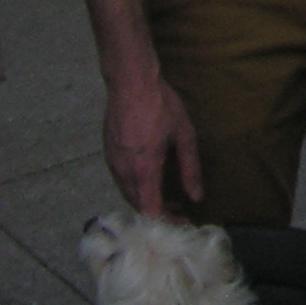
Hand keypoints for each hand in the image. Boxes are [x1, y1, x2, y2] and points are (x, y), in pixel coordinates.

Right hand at [104, 63, 204, 216]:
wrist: (130, 82)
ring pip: (129, 194)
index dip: (166, 222)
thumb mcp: (184, 134)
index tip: (183, 221)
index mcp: (143, 169)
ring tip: (170, 196)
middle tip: (181, 209)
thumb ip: (190, 168)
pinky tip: (153, 179)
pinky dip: (138, 188)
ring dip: (148, 200)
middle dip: (160, 213)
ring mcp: (113, 163)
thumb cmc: (159, 105)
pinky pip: (123, 181)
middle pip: (139, 206)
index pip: (150, 211)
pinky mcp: (109, 155)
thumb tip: (196, 195)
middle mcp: (124, 171)